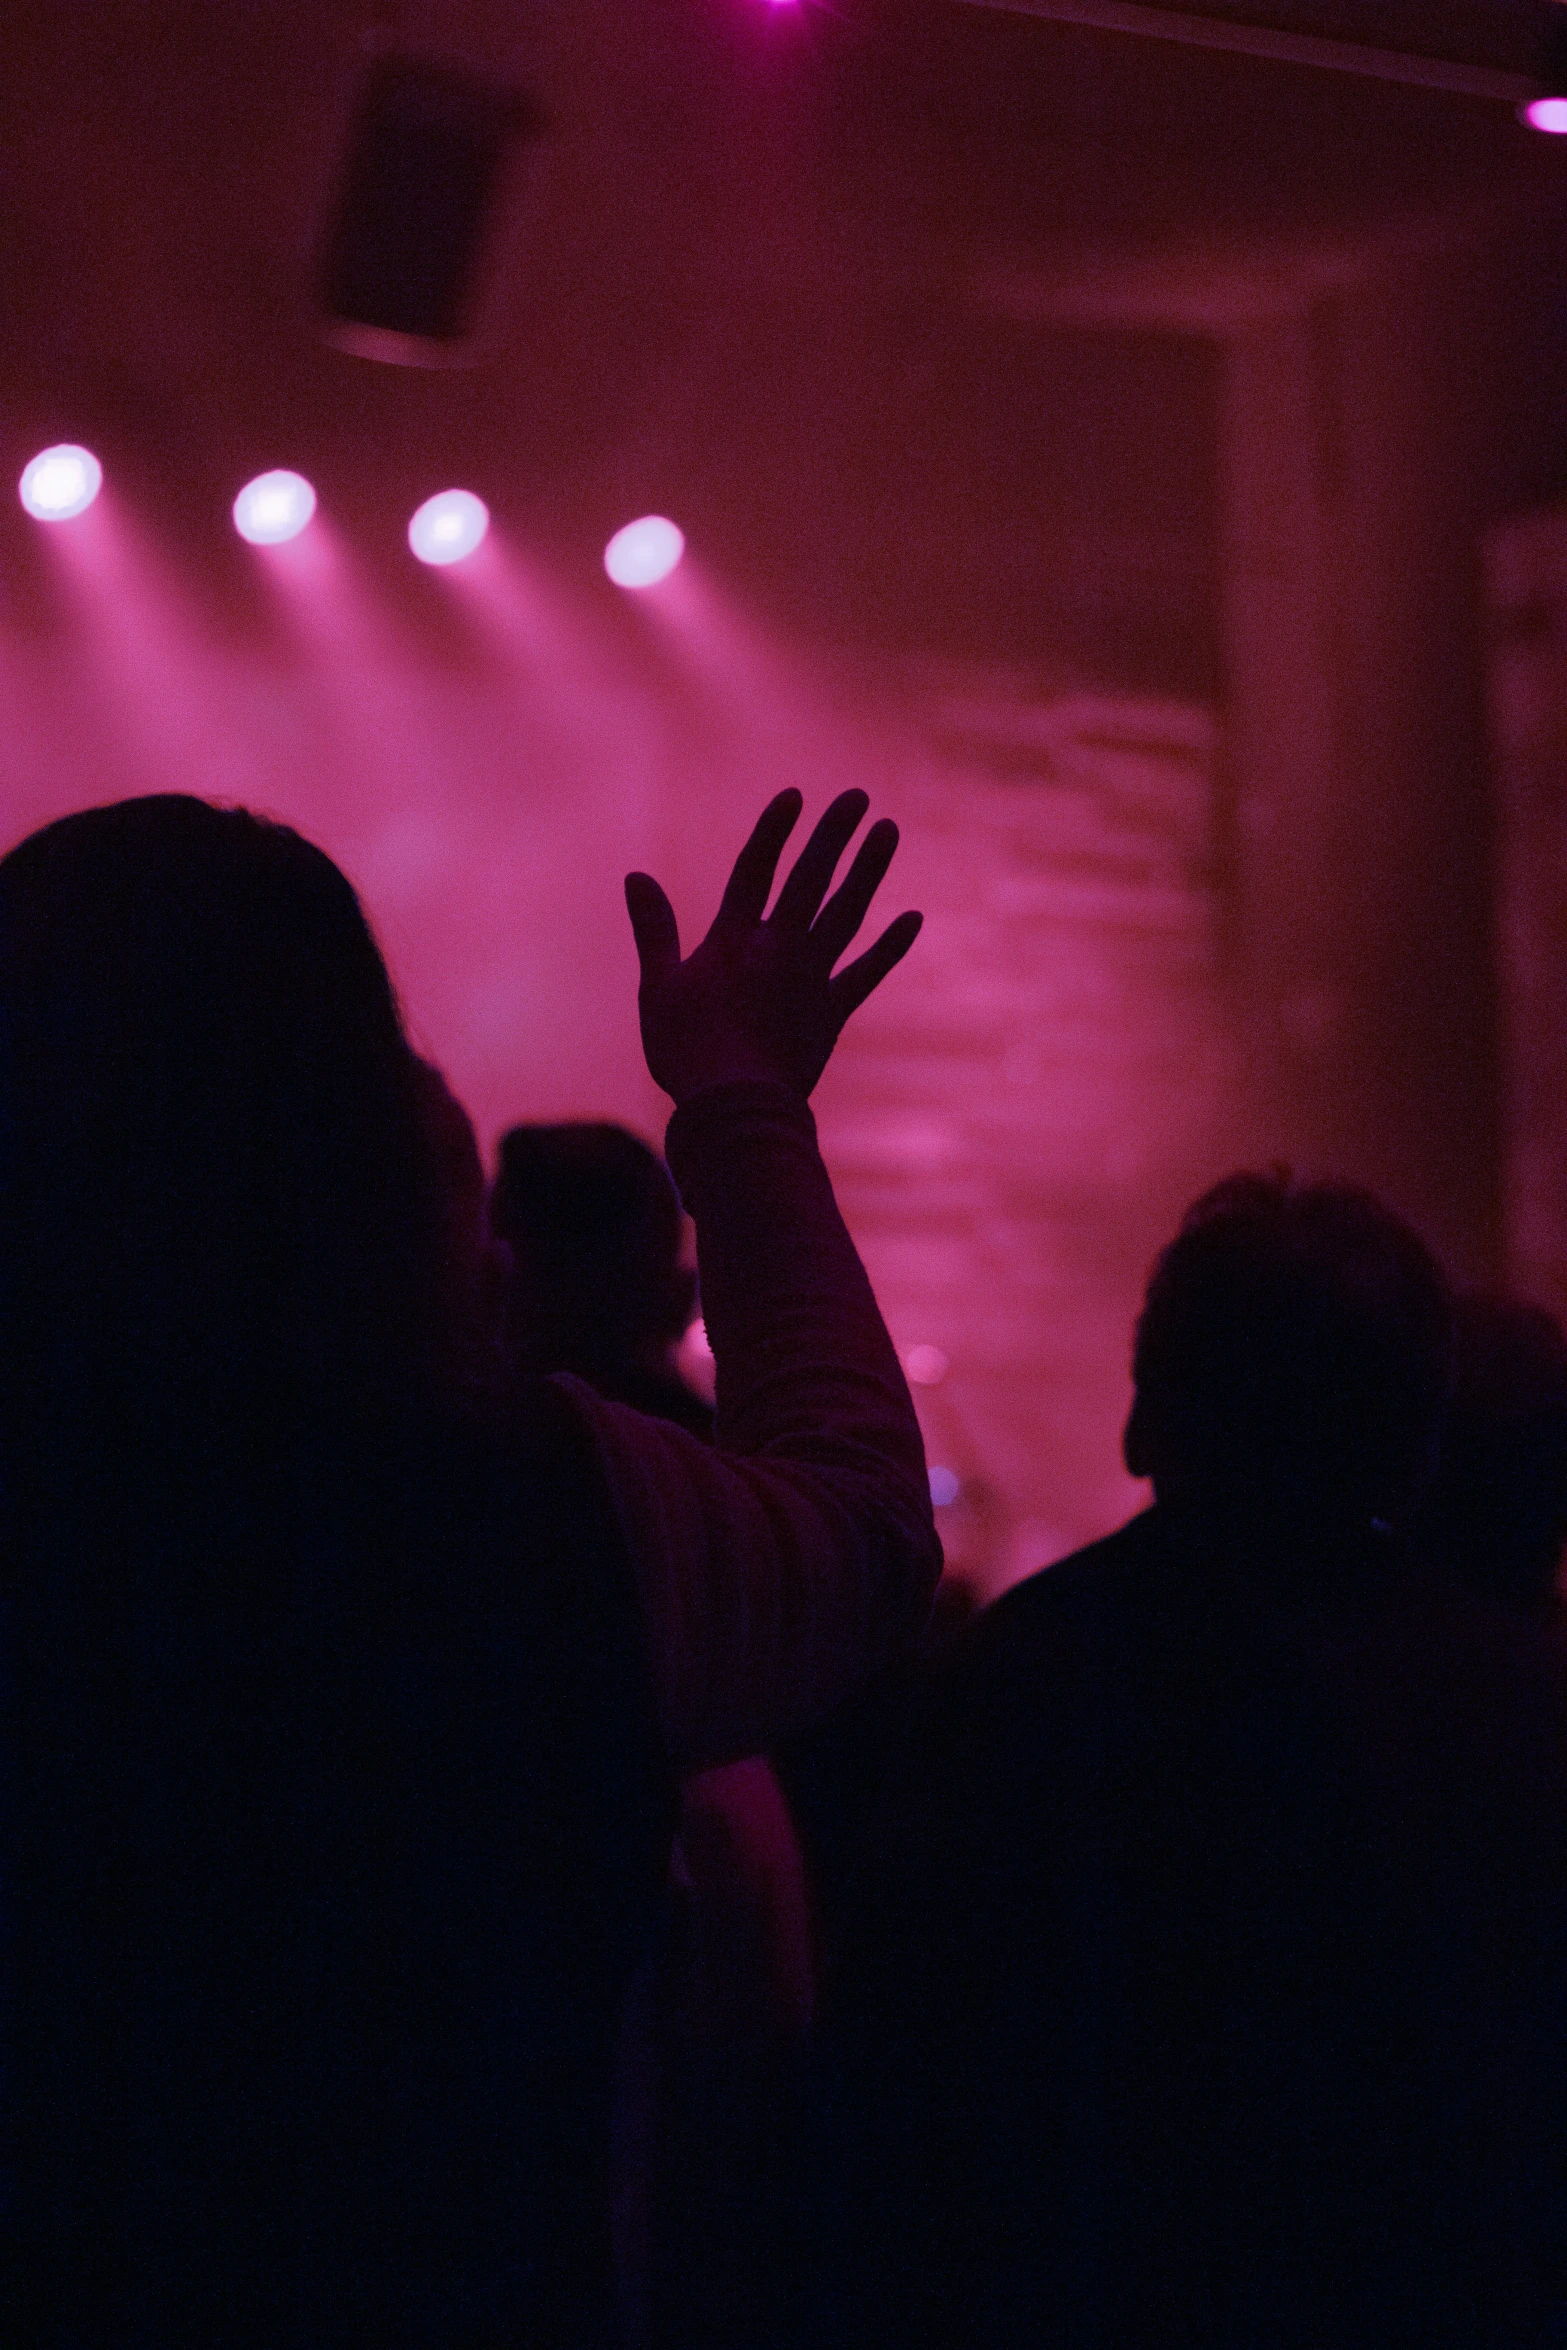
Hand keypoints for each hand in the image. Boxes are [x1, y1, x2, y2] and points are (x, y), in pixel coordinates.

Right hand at [624, 789, 922, 1103]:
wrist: (735, 1109)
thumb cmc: (685, 1051)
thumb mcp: (657, 987)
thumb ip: (653, 929)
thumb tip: (635, 876)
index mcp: (732, 941)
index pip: (754, 871)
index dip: (773, 831)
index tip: (794, 796)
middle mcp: (778, 949)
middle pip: (809, 880)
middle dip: (833, 835)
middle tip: (857, 796)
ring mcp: (811, 979)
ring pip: (845, 913)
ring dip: (867, 871)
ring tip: (888, 832)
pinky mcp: (832, 1012)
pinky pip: (868, 973)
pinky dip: (890, 946)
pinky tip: (913, 918)